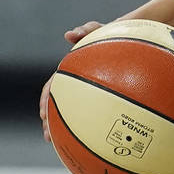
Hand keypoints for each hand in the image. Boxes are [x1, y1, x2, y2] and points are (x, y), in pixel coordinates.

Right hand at [40, 21, 104, 141]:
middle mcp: (79, 83)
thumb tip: (69, 34)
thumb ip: (87, 30)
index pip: (53, 86)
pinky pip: (100, 113)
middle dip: (51, 121)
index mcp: (72, 70)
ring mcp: (92, 92)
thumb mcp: (101, 32)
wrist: (130, 42)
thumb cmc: (113, 36)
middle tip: (48, 136)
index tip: (43, 114)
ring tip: (63, 144)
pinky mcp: (107, 97)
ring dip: (67, 128)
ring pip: (76, 112)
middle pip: (60, 104)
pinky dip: (95, 127)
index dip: (46, 100)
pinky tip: (101, 140)